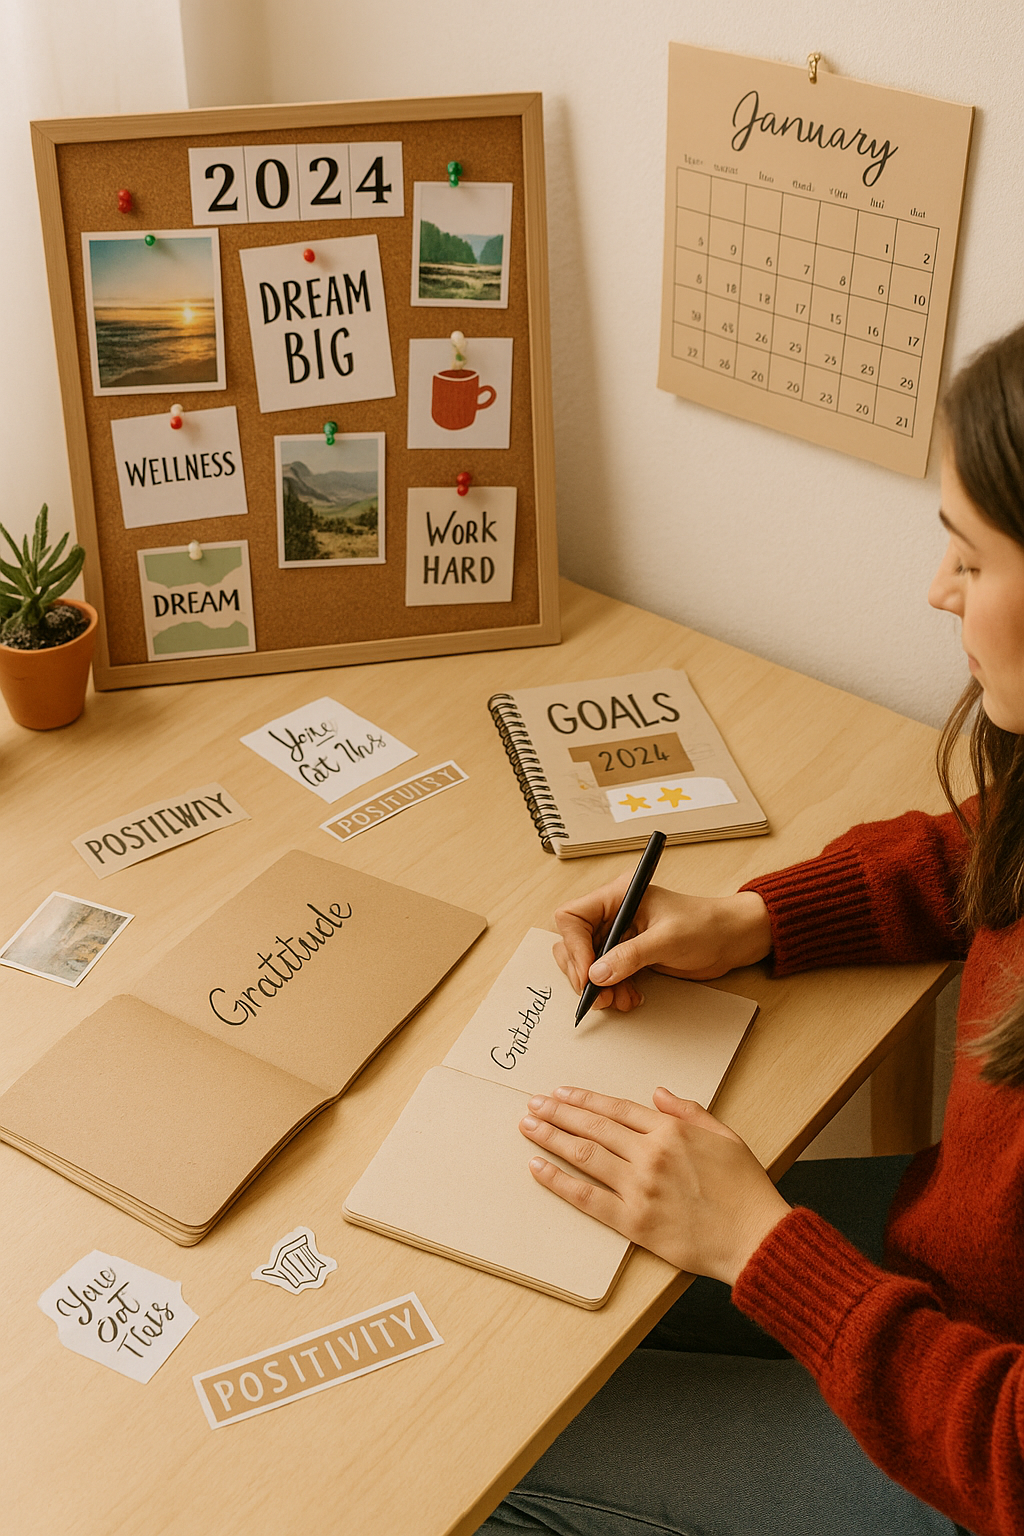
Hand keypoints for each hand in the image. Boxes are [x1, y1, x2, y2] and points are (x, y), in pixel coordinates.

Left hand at [520, 1085, 789, 1285]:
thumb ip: (689, 1111)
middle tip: (533, 1105)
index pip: (615, 1109)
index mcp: (671, 1131)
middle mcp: (650, 1155)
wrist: (755, 1237)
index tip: (560, 1093)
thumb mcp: (725, 1136)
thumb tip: (659, 1093)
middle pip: (593, 1127)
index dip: (583, 1100)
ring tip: (529, 1127)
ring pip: (584, 1156)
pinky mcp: (633, 1221)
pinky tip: (538, 1168)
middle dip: (558, 1113)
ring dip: (551, 1138)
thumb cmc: (745, 1189)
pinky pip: (586, 1198)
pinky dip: (558, 1181)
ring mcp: (639, 1188)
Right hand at [553, 880, 771, 1011]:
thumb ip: (630, 955)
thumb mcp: (667, 939)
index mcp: (618, 896)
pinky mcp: (629, 955)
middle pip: (573, 943)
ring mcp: (620, 936)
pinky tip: (630, 997)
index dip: (574, 947)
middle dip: (583, 972)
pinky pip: (606, 975)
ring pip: (587, 964)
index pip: (573, 917)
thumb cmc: (705, 926)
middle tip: (599, 996)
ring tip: (618, 1000)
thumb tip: (596, 974)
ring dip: (599, 986)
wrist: (731, 940)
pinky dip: (612, 990)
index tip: (588, 974)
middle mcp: (614, 914)